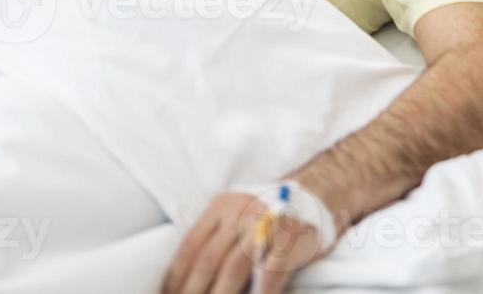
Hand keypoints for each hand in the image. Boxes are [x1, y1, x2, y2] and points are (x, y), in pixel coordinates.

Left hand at [162, 192, 327, 293]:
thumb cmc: (269, 217)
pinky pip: (269, 274)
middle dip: (192, 290)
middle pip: (208, 259)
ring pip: (234, 268)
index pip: (190, 244)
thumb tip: (188, 276)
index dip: (176, 274)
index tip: (167, 293)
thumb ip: (215, 238)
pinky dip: (258, 293)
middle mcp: (240, 213)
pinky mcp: (289, 241)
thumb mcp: (236, 215)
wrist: (315, 198)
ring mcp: (265, 226)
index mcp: (221, 207)